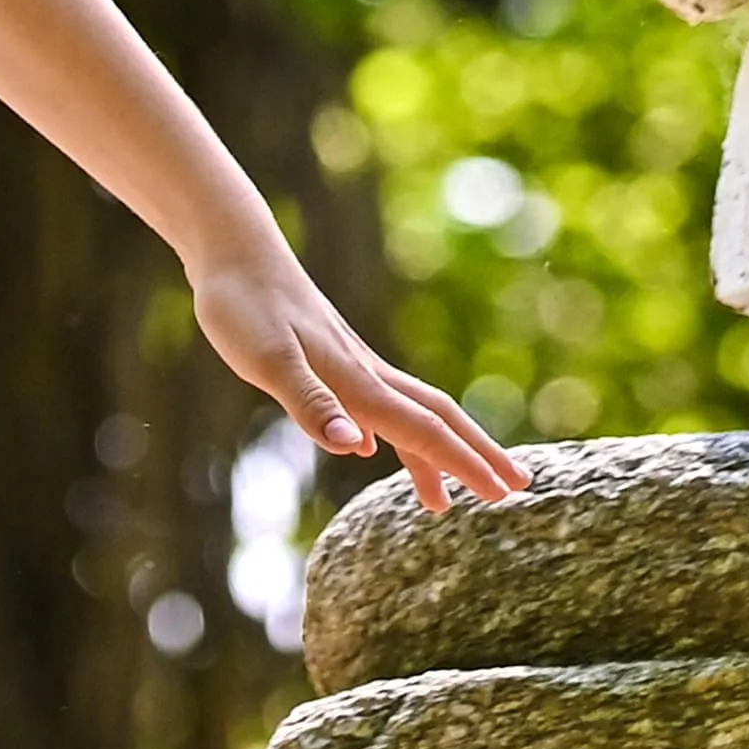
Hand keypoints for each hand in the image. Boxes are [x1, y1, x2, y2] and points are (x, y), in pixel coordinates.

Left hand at [189, 247, 525, 513]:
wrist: (233, 252)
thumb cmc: (243, 305)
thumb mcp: (267, 361)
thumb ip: (310, 403)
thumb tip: (355, 448)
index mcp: (355, 381)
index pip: (424, 430)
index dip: (464, 464)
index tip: (504, 496)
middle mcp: (363, 372)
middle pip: (436, 418)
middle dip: (476, 455)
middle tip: (516, 488)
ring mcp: (348, 363)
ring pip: (407, 412)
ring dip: (435, 452)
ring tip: (446, 496)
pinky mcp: (328, 357)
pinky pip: (372, 404)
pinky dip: (385, 431)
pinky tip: (371, 447)